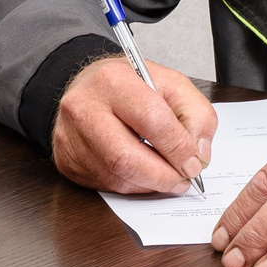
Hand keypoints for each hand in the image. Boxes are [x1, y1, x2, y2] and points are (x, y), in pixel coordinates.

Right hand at [51, 57, 217, 195]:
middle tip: (184, 179)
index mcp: (113, 80)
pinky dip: (133, 185)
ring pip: (117, 177)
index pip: (152, 120)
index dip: (179, 147)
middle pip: (128, 158)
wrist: (88, 88)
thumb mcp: (170, 83)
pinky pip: (106, 185)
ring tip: (168, 177)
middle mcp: (85, 109)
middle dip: (163, 176)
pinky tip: (144, 173)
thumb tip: (199, 154)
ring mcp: (72, 138)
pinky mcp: (67, 161)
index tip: (194, 162)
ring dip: (151, 184)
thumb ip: (196, 114)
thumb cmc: (129, 85)